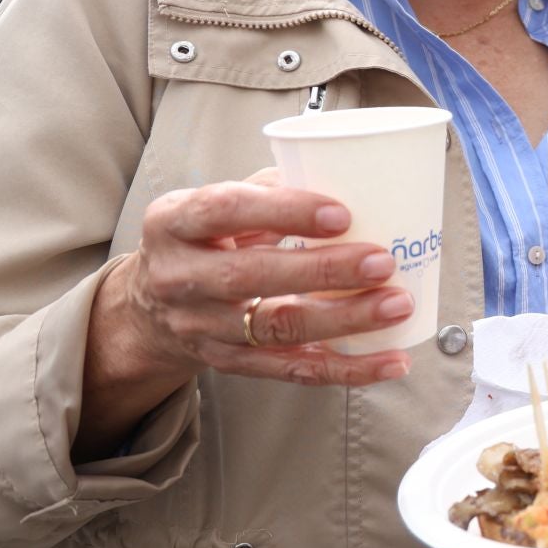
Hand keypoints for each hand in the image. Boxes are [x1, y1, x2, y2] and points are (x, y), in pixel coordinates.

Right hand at [78, 171, 414, 459]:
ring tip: (397, 305)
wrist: (150, 307)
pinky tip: (391, 361)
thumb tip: (346, 177)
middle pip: (251, 276)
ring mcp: (202, 327)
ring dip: (344, 320)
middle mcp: (179, 277)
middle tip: (383, 262)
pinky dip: (347, 369)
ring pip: (276, 328)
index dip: (283, 210)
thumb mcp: (218, 205)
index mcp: (174, 222)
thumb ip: (272, 189)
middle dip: (323, 270)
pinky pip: (293, 370)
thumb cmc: (206, 239)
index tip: (341, 213)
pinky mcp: (230, 363)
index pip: (224, 210)